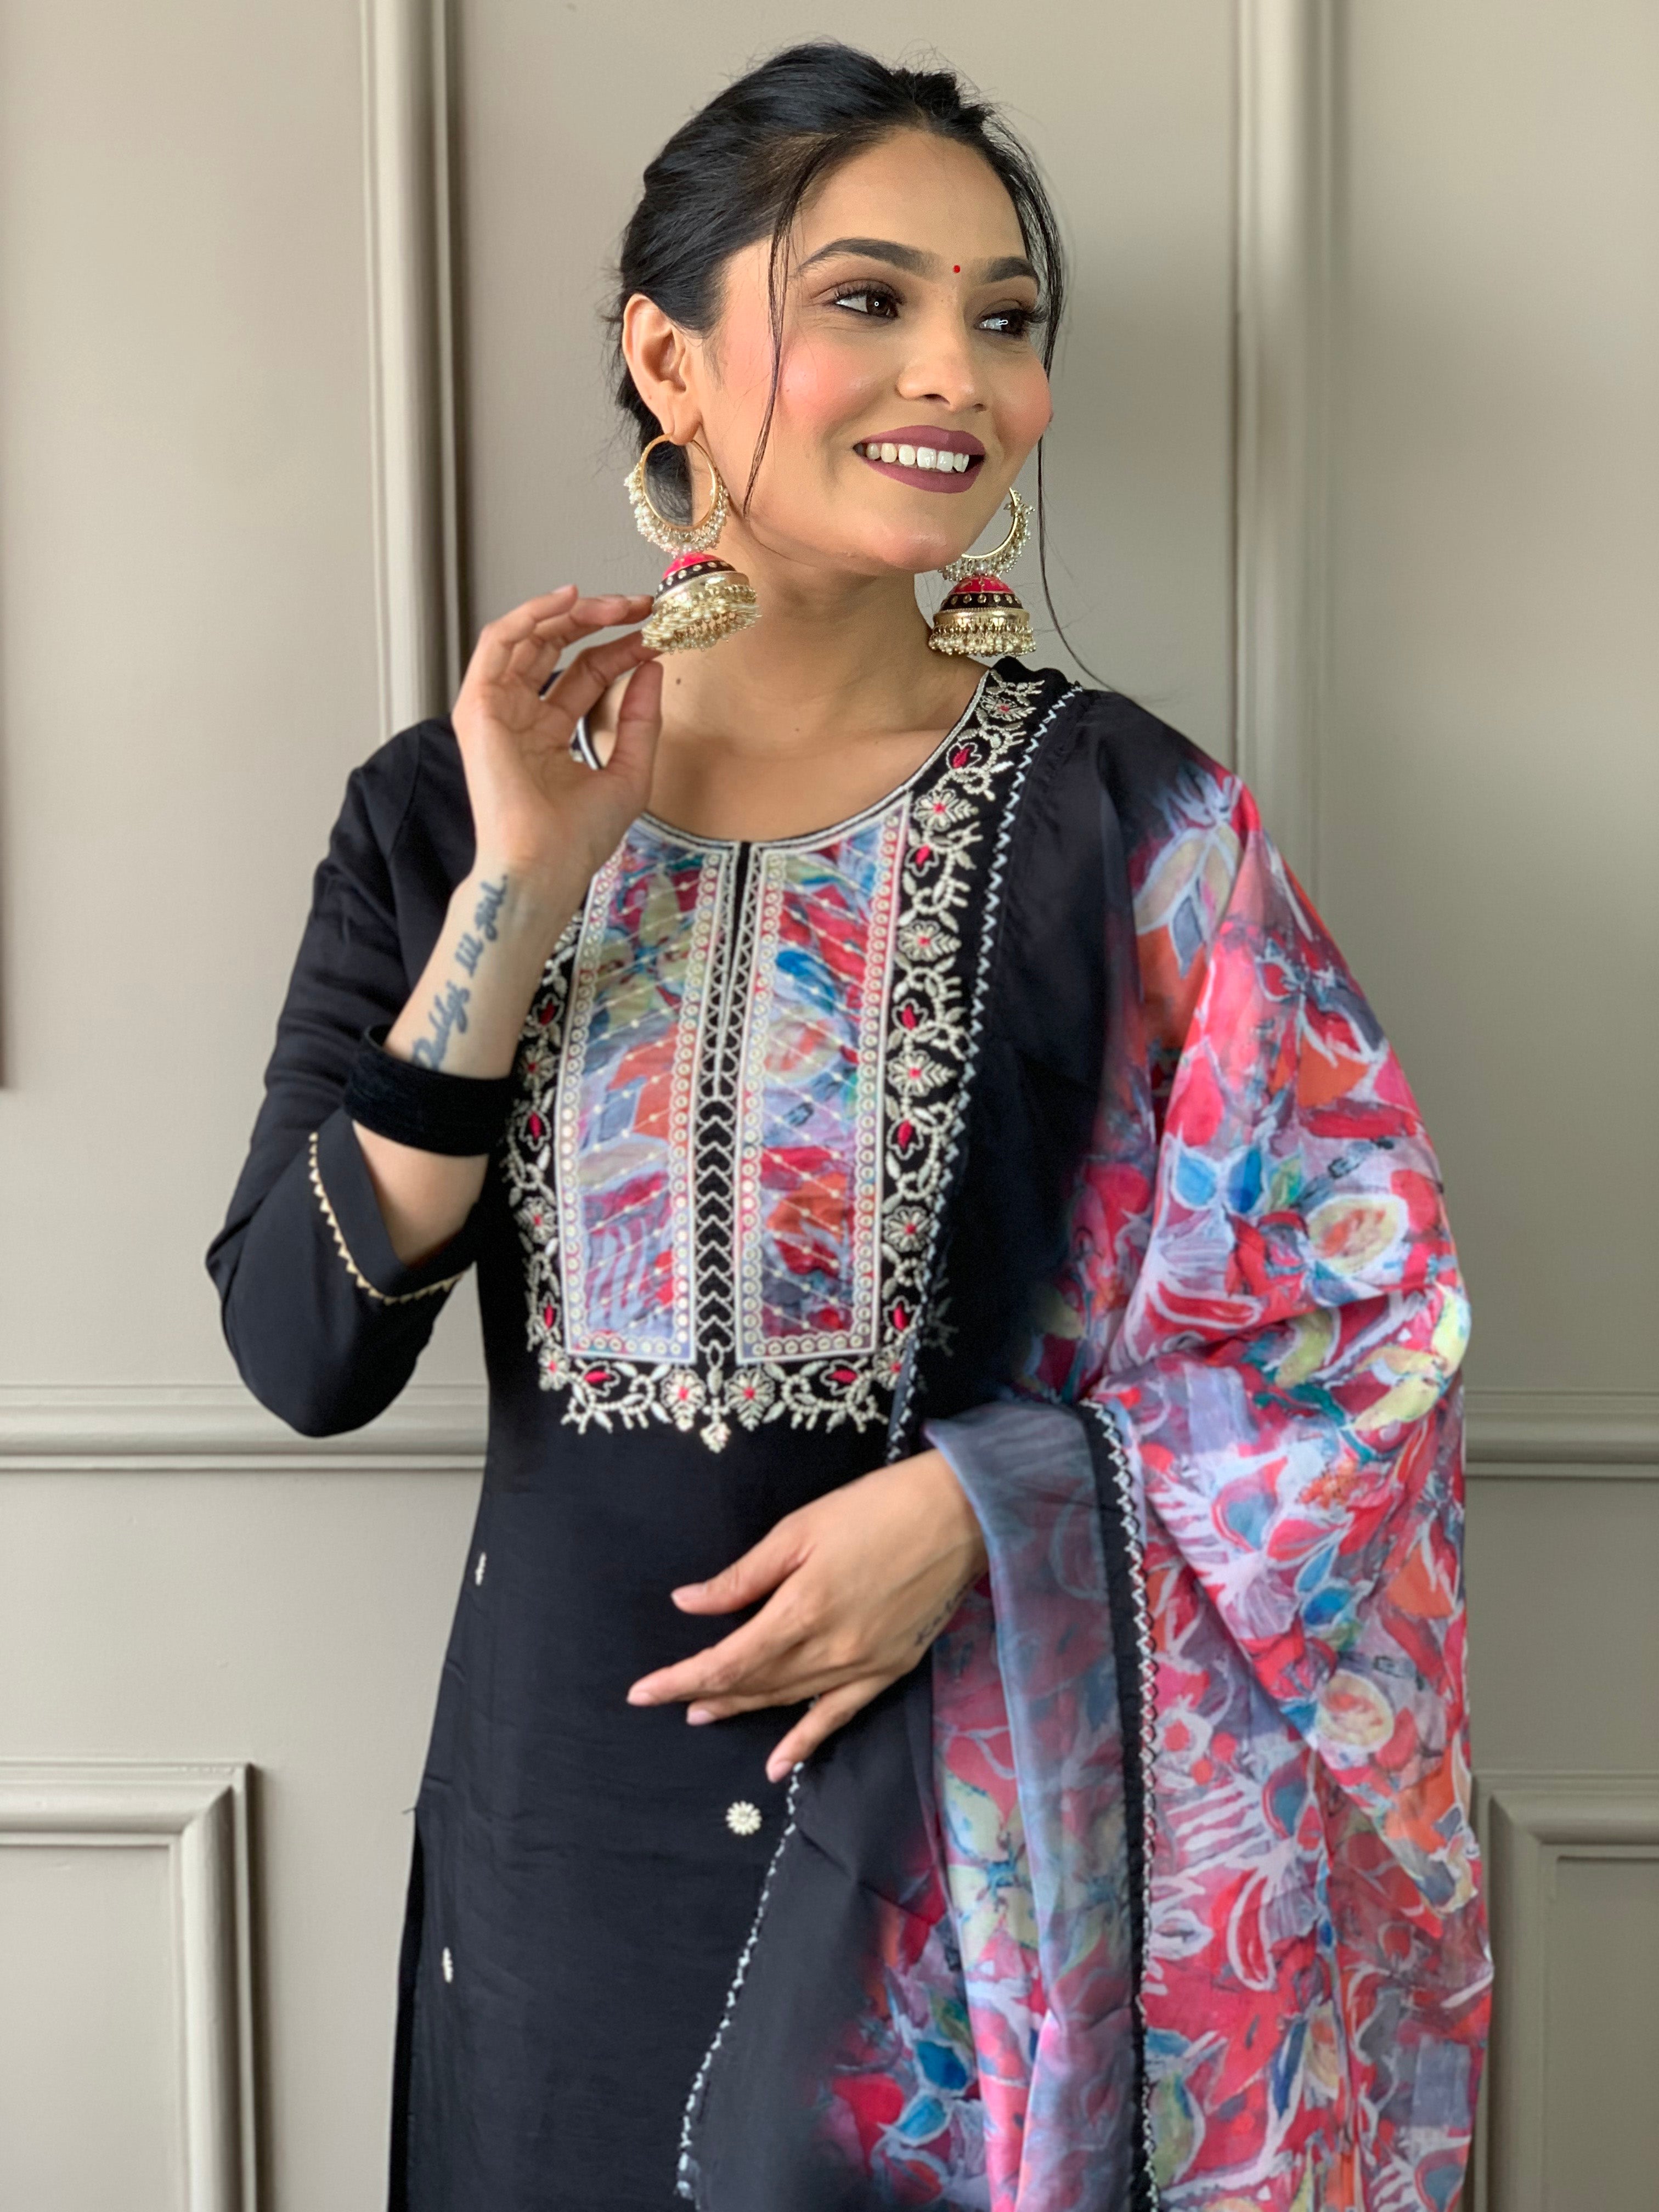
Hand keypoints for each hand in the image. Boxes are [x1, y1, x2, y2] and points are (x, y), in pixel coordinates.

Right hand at [451, 585, 662, 910]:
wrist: (545, 867)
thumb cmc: (578, 839)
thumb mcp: (629, 772)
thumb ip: (639, 720)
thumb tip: (651, 667)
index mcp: (550, 733)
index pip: (586, 673)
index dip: (621, 649)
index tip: (657, 634)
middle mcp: (522, 716)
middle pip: (558, 648)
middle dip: (600, 621)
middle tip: (641, 607)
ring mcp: (497, 709)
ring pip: (529, 637)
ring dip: (573, 612)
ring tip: (617, 604)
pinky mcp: (478, 706)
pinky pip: (498, 643)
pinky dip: (530, 614)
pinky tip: (567, 600)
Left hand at [625, 1449, 987, 1782]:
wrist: (960, 1515)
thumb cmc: (874, 1508)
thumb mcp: (798, 1530)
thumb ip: (742, 1576)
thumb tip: (687, 1604)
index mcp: (800, 1611)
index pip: (726, 1662)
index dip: (681, 1679)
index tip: (641, 1692)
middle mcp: (828, 1651)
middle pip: (752, 1684)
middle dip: (704, 1692)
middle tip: (667, 1698)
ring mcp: (862, 1667)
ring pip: (787, 1701)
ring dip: (743, 1711)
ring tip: (703, 1715)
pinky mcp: (889, 1670)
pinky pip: (838, 1716)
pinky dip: (806, 1742)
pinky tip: (779, 1766)